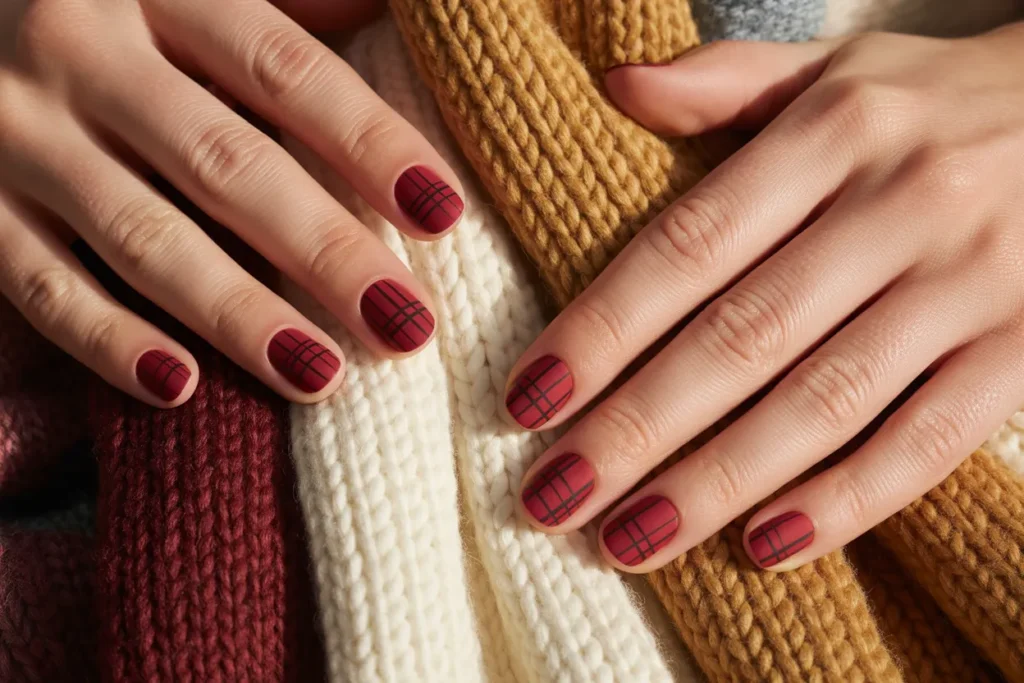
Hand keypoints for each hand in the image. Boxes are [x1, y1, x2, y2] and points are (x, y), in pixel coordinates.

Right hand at [0, 0, 460, 406]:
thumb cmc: (119, 2)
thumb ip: (296, 2)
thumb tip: (399, 25)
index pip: (286, 71)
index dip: (369, 145)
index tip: (442, 214)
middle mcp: (77, 47)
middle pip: (224, 164)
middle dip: (323, 252)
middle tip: (405, 324)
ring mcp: (12, 129)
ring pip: (140, 236)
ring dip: (237, 315)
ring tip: (323, 375)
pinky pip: (40, 286)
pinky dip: (108, 341)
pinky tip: (182, 388)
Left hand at [508, 25, 1023, 570]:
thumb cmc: (940, 102)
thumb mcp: (838, 69)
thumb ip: (727, 80)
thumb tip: (614, 85)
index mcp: (833, 133)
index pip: (687, 246)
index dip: (601, 329)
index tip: (528, 399)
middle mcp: (899, 206)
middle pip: (740, 339)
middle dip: (636, 429)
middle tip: (553, 495)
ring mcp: (970, 284)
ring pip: (823, 402)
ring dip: (717, 482)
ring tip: (630, 539)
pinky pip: (928, 440)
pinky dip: (847, 500)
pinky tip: (765, 546)